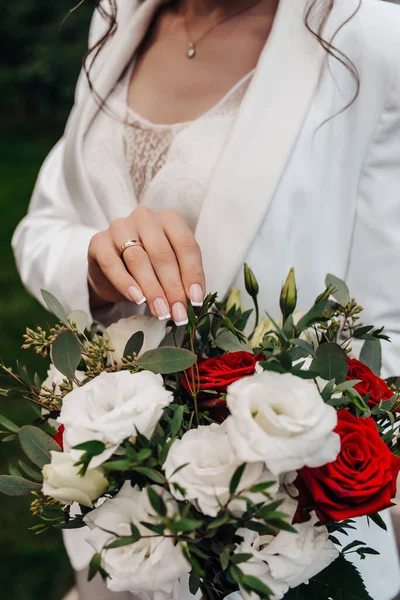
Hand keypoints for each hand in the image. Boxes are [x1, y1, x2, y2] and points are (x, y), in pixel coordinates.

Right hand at [87, 207, 204, 324]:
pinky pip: (112, 263)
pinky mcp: (99, 242)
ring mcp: (120, 227)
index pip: (186, 246)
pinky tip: (137, 299)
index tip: (196, 300)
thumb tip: (193, 300)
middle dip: (173, 288)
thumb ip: (182, 279)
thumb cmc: (148, 266)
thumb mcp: (170, 268)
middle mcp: (145, 218)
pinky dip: (126, 283)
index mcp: (170, 219)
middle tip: (178, 313)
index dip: (193, 274)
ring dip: (152, 289)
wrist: (111, 270)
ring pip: (138, 259)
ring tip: (160, 311)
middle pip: (162, 254)